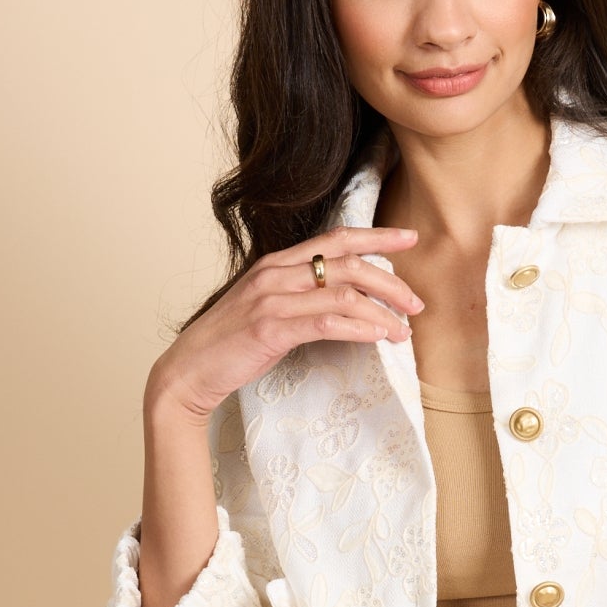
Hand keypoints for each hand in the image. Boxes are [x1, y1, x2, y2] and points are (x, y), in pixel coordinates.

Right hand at [146, 224, 424, 422]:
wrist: (188, 371)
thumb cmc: (230, 345)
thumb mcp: (267, 310)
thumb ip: (299, 298)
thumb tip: (344, 303)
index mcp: (277, 264)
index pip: (335, 238)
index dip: (376, 236)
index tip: (411, 238)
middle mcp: (276, 273)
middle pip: (347, 262)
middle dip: (390, 281)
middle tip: (417, 303)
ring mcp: (272, 299)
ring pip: (342, 292)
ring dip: (381, 311)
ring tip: (404, 331)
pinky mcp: (271, 328)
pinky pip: (327, 321)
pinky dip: (359, 328)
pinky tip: (379, 337)